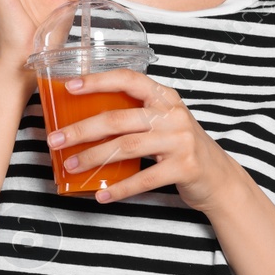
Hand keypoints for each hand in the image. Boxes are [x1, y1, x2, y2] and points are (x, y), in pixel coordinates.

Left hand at [44, 68, 246, 213]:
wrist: (219, 178)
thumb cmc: (180, 147)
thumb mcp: (162, 123)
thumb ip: (134, 116)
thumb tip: (82, 120)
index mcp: (164, 97)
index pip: (129, 80)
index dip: (99, 81)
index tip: (70, 87)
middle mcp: (173, 115)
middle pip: (118, 118)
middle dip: (81, 129)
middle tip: (55, 139)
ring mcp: (180, 140)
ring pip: (126, 147)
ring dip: (93, 158)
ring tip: (71, 166)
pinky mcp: (184, 167)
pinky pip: (144, 179)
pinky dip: (120, 188)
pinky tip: (102, 194)